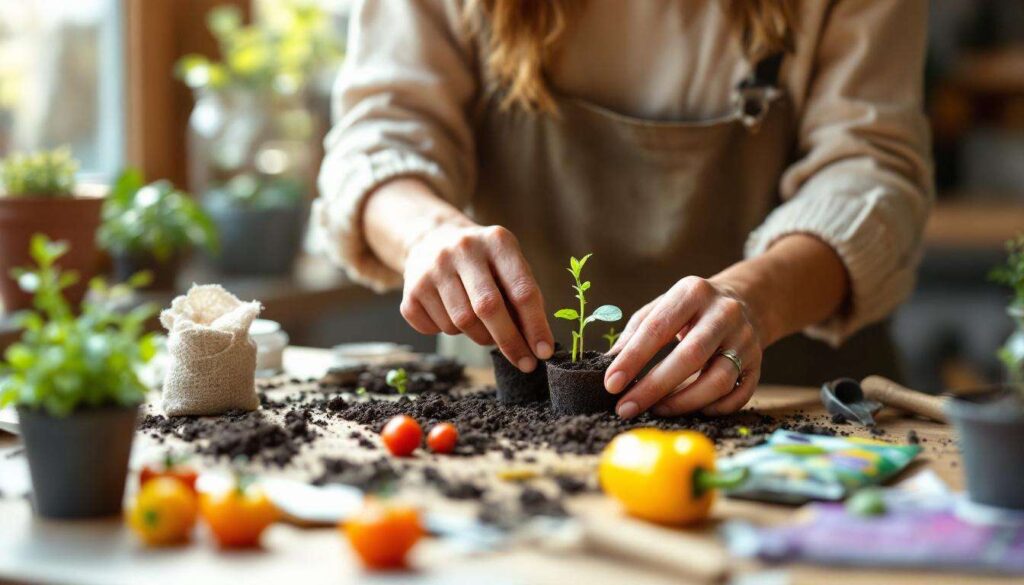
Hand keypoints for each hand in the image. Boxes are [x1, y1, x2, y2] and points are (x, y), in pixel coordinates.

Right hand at [401, 223, 553, 371]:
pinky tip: (450, 314)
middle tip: (524, 364)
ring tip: (481, 325)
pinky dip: (447, 332)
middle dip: (509, 342)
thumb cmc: (484, 263)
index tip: (544, 353)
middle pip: (488, 308)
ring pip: (461, 323)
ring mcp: (433, 268)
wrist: (432, 240)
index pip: (522, 290)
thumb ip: (523, 298)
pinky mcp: (410, 289)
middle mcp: (463, 250)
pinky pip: (435, 330)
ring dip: (478, 336)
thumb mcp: (508, 265)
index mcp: (497, 242)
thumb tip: (535, 345)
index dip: (535, 326)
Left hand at [605, 276, 763, 417]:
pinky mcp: (758, 363)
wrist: (744, 301)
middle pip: (690, 356)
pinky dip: (715, 408)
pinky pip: (739, 394)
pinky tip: (693, 411)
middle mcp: (724, 313)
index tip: (611, 384)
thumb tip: (609, 363)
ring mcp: (745, 339)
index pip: (658, 328)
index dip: (633, 358)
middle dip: (654, 387)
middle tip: (626, 408)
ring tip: (656, 410)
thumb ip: (636, 332)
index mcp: (693, 293)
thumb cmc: (690, 310)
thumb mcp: (662, 307)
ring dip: (684, 402)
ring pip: (719, 380)